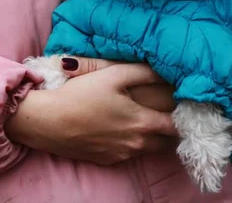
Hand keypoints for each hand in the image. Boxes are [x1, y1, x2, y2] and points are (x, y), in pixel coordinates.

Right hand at [6, 61, 177, 164]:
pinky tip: (118, 128)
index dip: (183, 117)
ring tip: (140, 119)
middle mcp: (136, 144)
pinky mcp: (106, 160)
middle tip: (163, 111)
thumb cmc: (81, 95)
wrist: (48, 121)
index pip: (176, 127)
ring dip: (148, 136)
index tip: (183, 107)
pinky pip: (127, 153)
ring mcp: (120, 155)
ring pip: (146, 148)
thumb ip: (143, 72)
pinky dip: (129, 143)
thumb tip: (164, 70)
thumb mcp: (113, 74)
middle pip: (164, 141)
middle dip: (167, 128)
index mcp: (142, 124)